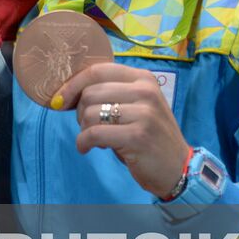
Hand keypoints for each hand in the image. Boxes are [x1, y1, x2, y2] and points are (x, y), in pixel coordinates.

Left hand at [56, 63, 190, 197]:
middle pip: (90, 92)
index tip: (60, 99)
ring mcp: (144, 113)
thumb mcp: (136, 106)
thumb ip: (110, 93)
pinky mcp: (138, 136)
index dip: (73, 84)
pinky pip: (94, 134)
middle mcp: (145, 91)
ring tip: (95, 138)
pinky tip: (87, 148)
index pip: (97, 70)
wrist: (177, 167)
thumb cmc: (148, 136)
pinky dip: (83, 143)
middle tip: (87, 126)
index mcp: (143, 78)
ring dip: (84, 129)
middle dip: (80, 112)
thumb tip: (66, 92)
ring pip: (90, 113)